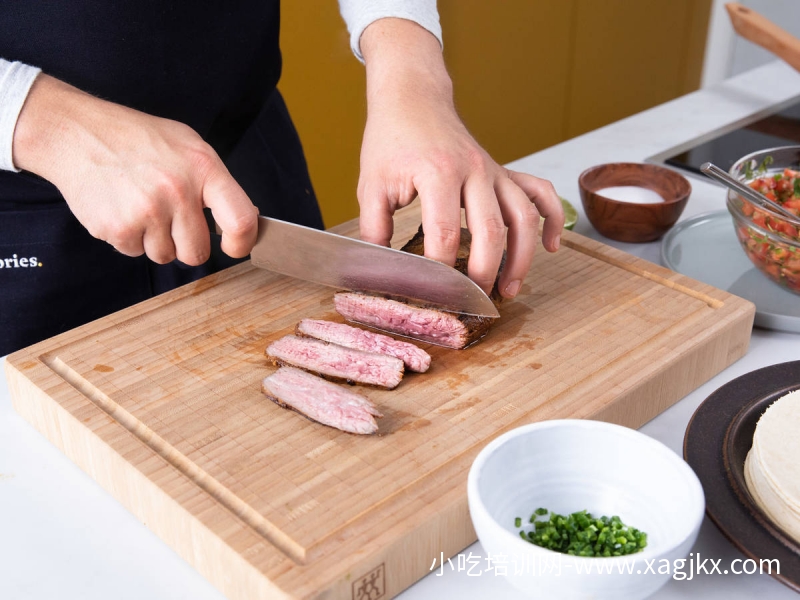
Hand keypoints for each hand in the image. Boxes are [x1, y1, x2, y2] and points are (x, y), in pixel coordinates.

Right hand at [12, 74, 257, 264]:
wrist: (77, 134)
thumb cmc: (138, 140)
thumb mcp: (188, 146)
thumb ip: (218, 183)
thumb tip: (246, 218)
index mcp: (203, 169)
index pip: (241, 220)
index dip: (242, 243)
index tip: (233, 246)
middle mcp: (178, 192)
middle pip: (197, 253)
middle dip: (186, 244)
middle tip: (170, 220)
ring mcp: (147, 212)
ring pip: (165, 256)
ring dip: (155, 240)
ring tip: (141, 206)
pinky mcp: (118, 228)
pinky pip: (135, 253)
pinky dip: (129, 238)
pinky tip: (122, 208)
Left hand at [357, 19, 563, 297]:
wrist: (413, 99)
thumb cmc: (391, 140)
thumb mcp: (371, 185)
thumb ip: (374, 229)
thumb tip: (378, 271)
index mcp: (438, 173)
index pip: (445, 233)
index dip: (440, 269)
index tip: (433, 293)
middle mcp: (473, 171)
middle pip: (491, 231)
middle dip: (484, 272)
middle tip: (474, 302)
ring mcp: (493, 171)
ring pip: (523, 217)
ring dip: (521, 257)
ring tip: (510, 289)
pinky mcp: (503, 172)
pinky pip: (539, 193)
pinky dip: (550, 220)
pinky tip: (550, 247)